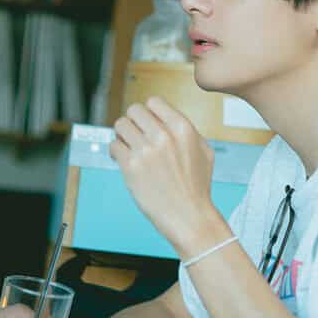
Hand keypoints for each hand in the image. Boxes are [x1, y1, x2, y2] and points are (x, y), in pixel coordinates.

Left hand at [109, 97, 222, 255]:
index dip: (149, 113)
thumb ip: (187, 131)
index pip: (154, 102)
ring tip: (128, 147)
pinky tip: (123, 160)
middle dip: (133, 122)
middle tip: (135, 135)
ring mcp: (146, 151)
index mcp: (182, 128)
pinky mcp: (131, 167)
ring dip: (122, 135)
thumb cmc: (197, 187)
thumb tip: (167, 118)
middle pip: (134, 110)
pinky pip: (113, 146)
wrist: (189, 216)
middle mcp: (164, 136)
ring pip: (120, 125)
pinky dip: (115, 152)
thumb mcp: (204, 151)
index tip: (148, 124)